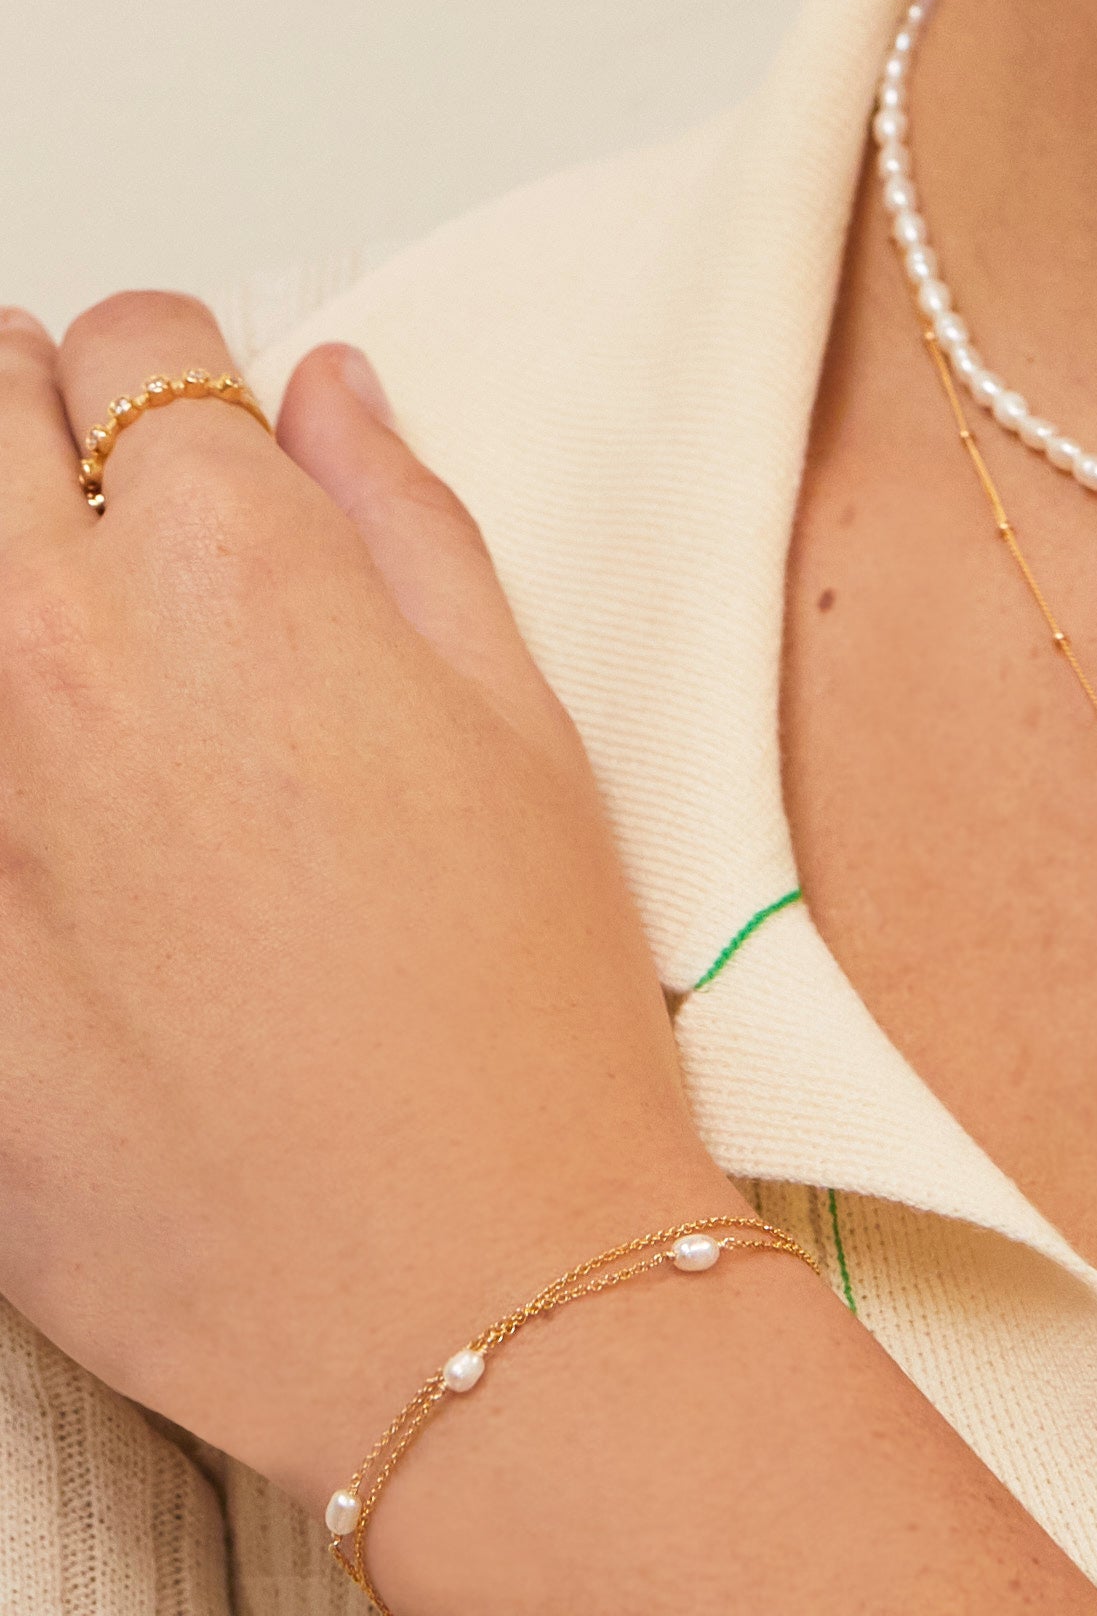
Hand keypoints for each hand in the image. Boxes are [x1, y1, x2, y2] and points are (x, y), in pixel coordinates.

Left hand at [0, 293, 738, 1507]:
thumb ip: (406, 521)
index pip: (135, 349)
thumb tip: (328, 393)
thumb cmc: (516, 1006)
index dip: (171, 368)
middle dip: (19, 418)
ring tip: (53, 646)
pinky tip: (45, 795)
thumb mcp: (521, 721)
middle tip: (68, 489)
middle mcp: (56, 654)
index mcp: (242, 574)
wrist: (452, 1273)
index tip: (189, 418)